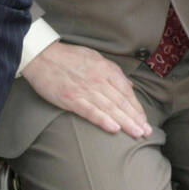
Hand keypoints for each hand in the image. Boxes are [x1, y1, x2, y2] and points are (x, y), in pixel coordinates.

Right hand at [22, 40, 151, 138]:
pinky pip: (90, 111)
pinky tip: (114, 128)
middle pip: (121, 102)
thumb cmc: (68, 57)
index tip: (144, 120)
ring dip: (125, 122)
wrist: (41, 56)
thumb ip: (112, 72)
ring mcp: (85, 90)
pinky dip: (103, 120)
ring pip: (110, 108)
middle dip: (135, 118)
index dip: (136, 108)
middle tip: (146, 132)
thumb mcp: (94, 58)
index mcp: (106, 69)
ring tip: (137, 133)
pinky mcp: (71, 98)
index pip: (126, 92)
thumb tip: (128, 84)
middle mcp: (99, 80)